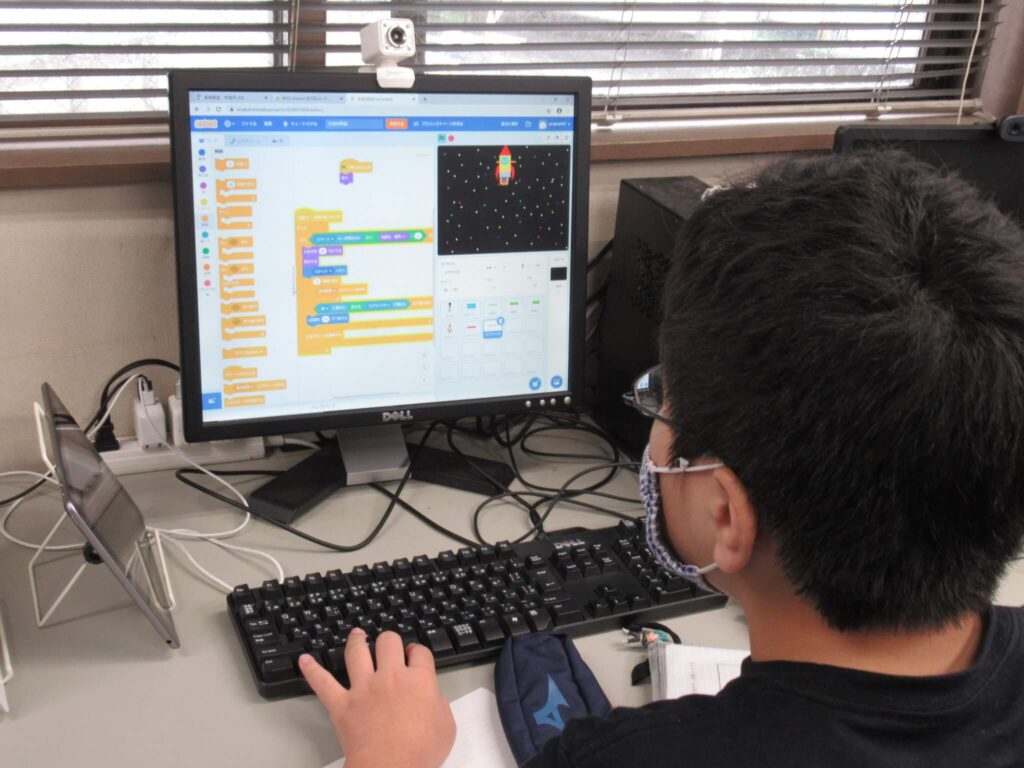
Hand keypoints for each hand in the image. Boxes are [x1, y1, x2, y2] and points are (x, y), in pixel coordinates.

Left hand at [299, 629, 455, 767]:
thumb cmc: (420, 753)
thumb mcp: (446, 727)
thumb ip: (439, 705)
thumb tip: (432, 699)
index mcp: (419, 681)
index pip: (420, 652)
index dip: (418, 651)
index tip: (415, 655)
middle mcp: (390, 677)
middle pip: (388, 642)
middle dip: (390, 640)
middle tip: (389, 644)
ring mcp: (363, 688)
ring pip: (357, 653)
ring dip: (356, 641)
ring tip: (357, 635)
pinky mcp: (342, 705)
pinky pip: (323, 683)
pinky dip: (312, 671)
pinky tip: (304, 661)